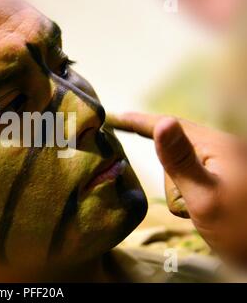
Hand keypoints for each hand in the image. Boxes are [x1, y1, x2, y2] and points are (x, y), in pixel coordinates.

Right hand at [108, 112, 246, 265]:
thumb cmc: (240, 230)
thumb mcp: (204, 196)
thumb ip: (179, 160)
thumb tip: (162, 122)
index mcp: (219, 146)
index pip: (172, 125)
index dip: (140, 121)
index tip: (113, 117)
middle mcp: (222, 149)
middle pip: (178, 148)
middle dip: (171, 175)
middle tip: (182, 204)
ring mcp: (224, 164)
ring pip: (184, 166)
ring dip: (180, 189)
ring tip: (194, 213)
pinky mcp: (223, 178)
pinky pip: (193, 176)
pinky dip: (186, 190)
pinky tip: (193, 207)